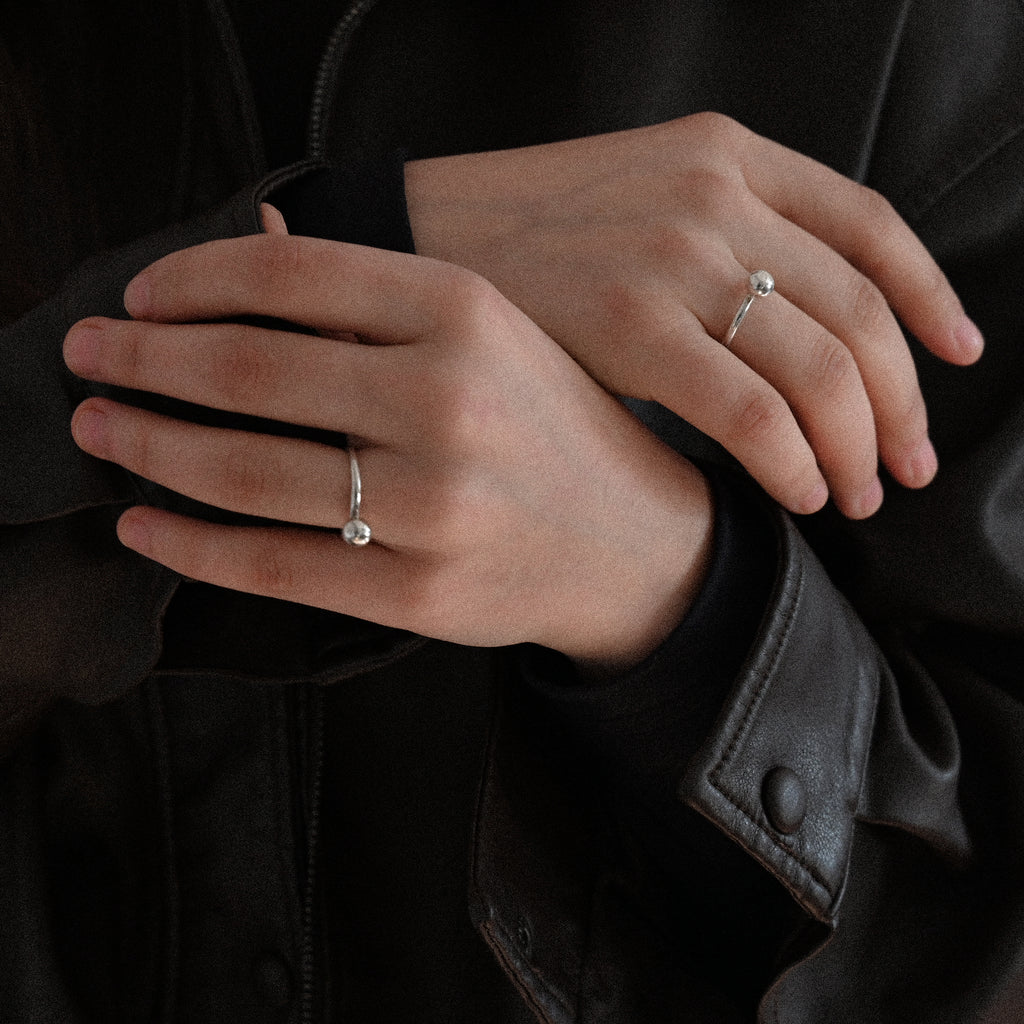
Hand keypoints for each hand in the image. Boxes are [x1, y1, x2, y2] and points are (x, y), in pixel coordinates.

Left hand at [63, 235, 712, 669]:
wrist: (634, 543)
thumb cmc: (553, 428)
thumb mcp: (491, 334)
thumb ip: (375, 294)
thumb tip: (253, 245)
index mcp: (466, 313)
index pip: (286, 277)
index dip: (188, 281)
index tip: (139, 298)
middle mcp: (448, 401)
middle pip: (246, 371)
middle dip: (140, 363)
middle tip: (88, 358)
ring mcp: (434, 506)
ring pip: (244, 472)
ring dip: (147, 449)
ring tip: (100, 433)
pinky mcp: (418, 594)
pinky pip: (273, 566)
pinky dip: (190, 547)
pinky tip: (144, 527)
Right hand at [405, 113, 983, 519]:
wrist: (418, 240)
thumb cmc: (529, 238)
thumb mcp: (641, 198)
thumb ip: (724, 237)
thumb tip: (797, 330)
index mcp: (728, 154)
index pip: (873, 225)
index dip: (931, 299)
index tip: (957, 356)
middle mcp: (715, 196)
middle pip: (859, 312)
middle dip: (901, 403)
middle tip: (907, 466)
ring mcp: (673, 256)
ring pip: (820, 367)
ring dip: (856, 444)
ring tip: (858, 495)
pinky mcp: (628, 324)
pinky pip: (751, 408)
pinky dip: (792, 459)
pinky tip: (799, 493)